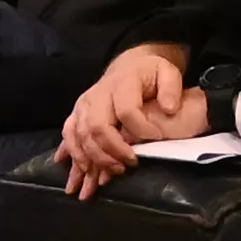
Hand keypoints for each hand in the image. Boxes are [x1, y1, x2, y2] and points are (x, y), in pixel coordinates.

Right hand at [56, 40, 204, 183]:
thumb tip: (169, 108)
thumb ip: (171, 88)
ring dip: (93, 159)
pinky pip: (70, 136)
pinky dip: (75, 155)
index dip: (141, 129)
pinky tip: (83, 171)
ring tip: (110, 174)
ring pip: (81, 135)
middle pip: (98, 126)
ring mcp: (84, 105)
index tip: (156, 139)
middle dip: (112, 151)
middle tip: (130, 164)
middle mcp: (98, 94)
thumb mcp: (167, 72)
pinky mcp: (77, 114)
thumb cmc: (149, 74)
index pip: (127, 110)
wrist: (128, 66)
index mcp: (122, 83)